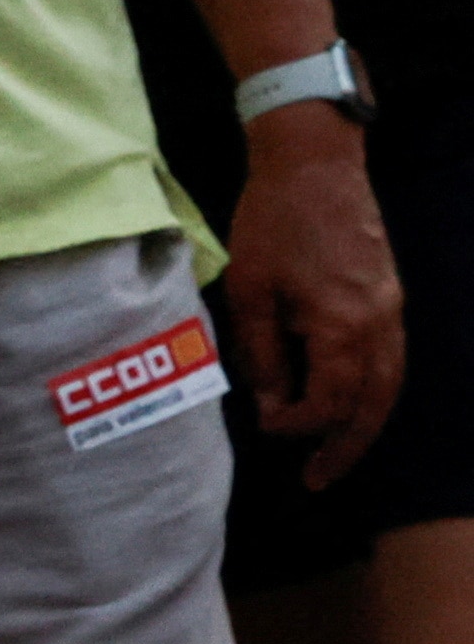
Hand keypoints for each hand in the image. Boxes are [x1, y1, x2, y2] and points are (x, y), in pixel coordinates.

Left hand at [225, 107, 405, 488]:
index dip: (297, 423)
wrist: (315, 162)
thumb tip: (270, 405)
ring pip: (388, 386)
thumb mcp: (252, 288)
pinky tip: (349, 402)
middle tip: (319, 480)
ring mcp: (392, 311)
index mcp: (343, 325)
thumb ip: (263, 351)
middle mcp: (380, 325)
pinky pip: (389, 360)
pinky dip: (372, 391)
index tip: (265, 427)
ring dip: (363, 424)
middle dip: (346, 447)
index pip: (329, 400)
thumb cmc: (272, 220)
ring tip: (335, 453)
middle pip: (372, 405)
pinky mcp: (389, 297)